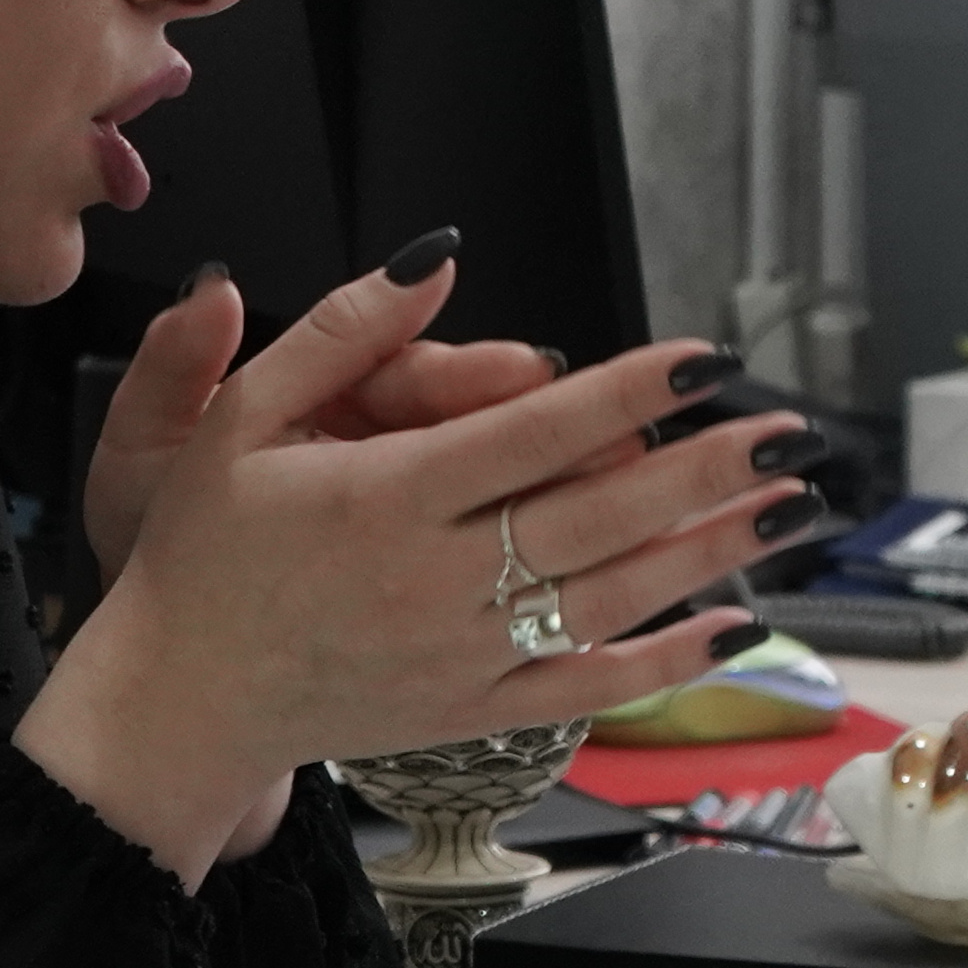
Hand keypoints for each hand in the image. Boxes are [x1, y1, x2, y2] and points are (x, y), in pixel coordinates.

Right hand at [19, 247, 809, 885]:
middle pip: (597, 513)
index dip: (630, 393)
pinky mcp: (472, 711)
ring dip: (711, 552)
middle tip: (791, 433)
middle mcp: (434, 577)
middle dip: (705, 470)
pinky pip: (587, 685)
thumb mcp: (238, 421)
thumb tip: (439, 257)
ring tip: (792, 508)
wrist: (175, 700)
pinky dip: (668, 661)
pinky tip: (738, 627)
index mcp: (384, 495)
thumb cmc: (203, 554)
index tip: (706, 360)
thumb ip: (342, 331)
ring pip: (611, 597)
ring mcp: (461, 652)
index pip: (535, 431)